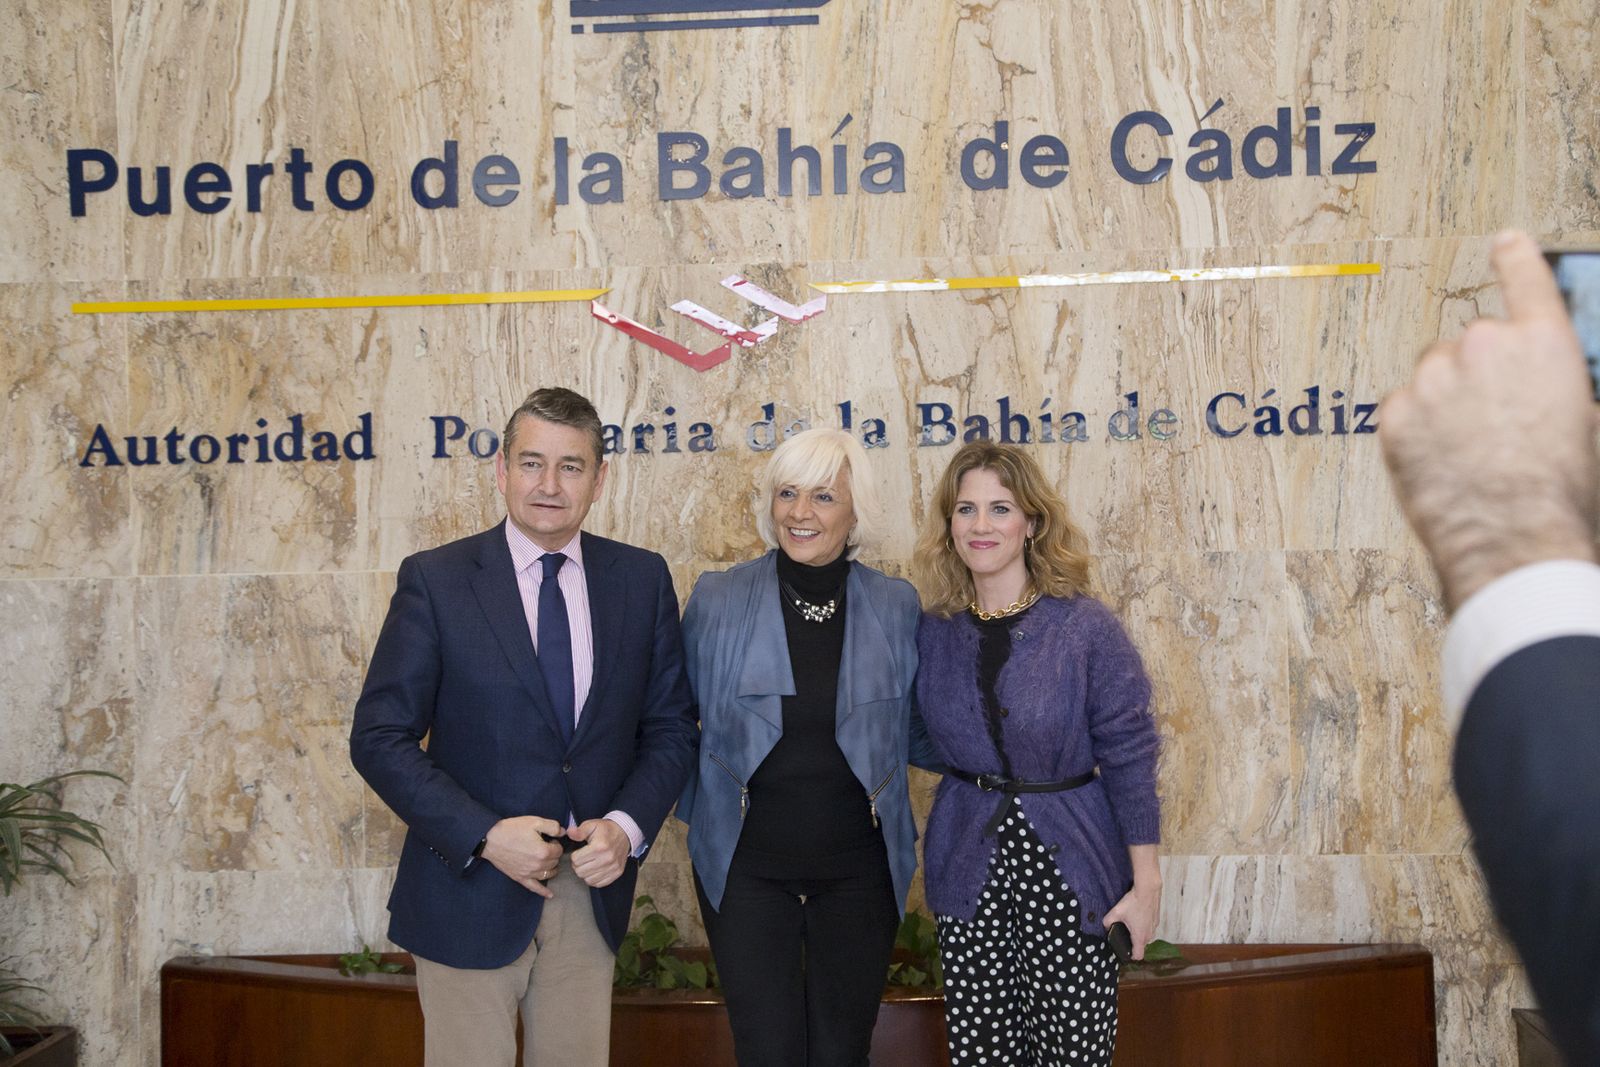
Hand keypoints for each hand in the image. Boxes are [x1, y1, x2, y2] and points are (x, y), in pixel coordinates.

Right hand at [481, 815, 564, 897]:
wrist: (491, 839)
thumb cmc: (512, 829)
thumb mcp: (535, 822)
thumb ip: (553, 826)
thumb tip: (563, 832)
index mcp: (543, 851)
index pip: (559, 850)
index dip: (556, 843)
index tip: (550, 839)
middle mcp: (538, 865)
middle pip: (554, 862)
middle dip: (553, 854)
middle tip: (546, 846)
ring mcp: (529, 873)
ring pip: (548, 874)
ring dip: (551, 867)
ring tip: (548, 860)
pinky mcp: (520, 878)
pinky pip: (534, 888)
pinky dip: (543, 892)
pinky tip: (550, 895)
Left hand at [567, 818, 629, 887]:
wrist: (625, 833)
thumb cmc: (606, 830)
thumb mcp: (592, 825)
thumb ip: (579, 831)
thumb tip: (569, 832)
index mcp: (599, 846)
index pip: (576, 859)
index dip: (574, 856)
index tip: (579, 852)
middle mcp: (607, 858)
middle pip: (580, 871)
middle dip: (578, 865)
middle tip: (582, 859)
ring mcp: (613, 867)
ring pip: (588, 879)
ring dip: (585, 873)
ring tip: (589, 864)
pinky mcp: (617, 873)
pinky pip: (598, 884)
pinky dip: (594, 879)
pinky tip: (595, 870)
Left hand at [1102, 879, 1160, 961]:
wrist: (1148, 890)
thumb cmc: (1134, 902)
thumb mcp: (1116, 912)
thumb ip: (1107, 922)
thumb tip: (1105, 926)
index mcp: (1140, 937)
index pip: (1138, 956)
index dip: (1130, 956)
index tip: (1124, 951)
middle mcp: (1149, 934)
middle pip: (1141, 946)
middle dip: (1133, 943)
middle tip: (1124, 934)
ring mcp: (1154, 927)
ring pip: (1146, 936)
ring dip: (1139, 934)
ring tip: (1130, 924)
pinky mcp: (1156, 920)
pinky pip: (1149, 928)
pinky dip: (1144, 925)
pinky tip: (1137, 916)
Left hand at [1379, 230, 1598, 610]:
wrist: (1513, 537)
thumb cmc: (1558, 489)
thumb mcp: (1586, 422)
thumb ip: (1558, 383)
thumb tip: (1542, 384)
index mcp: (1543, 341)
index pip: (1526, 277)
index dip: (1515, 257)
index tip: (1505, 241)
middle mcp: (1484, 345)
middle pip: (1472, 344)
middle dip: (1478, 375)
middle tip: (1493, 424)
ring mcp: (1433, 377)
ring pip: (1433, 375)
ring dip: (1444, 399)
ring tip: (1468, 449)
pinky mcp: (1395, 411)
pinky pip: (1405, 408)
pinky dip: (1417, 428)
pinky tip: (1441, 461)